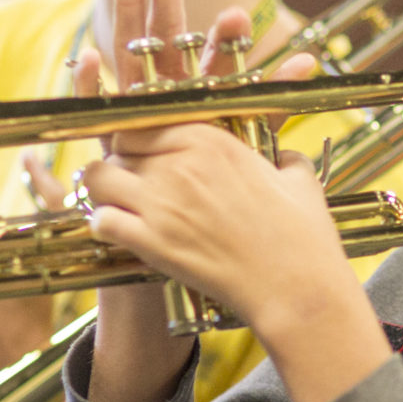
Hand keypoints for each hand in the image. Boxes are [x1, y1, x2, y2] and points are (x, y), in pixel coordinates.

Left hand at [78, 0, 347, 401]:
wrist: (298, 288)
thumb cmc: (304, 235)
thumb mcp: (298, 178)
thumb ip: (281, 156)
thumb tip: (283, 155)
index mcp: (212, 138)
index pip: (147, 114)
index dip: (137, 127)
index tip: (136, 138)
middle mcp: (180, 162)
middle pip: (117, 142)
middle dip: (119, 157)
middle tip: (128, 174)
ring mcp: (162, 202)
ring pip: (98, 177)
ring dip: (103, 188)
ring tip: (115, 199)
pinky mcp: (152, 243)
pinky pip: (102, 221)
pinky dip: (104, 225)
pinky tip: (117, 230)